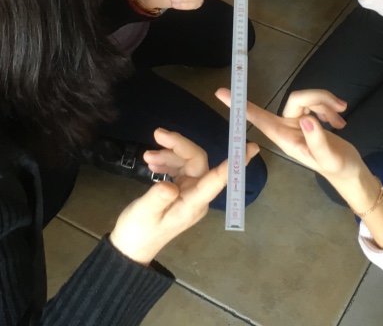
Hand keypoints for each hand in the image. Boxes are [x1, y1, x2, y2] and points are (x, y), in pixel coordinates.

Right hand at [110, 128, 258, 264]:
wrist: (131, 247)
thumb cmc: (138, 233)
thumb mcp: (144, 213)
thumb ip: (157, 198)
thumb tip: (170, 185)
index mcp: (194, 204)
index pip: (218, 179)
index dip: (234, 163)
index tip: (251, 147)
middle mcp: (196, 196)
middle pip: (197, 162)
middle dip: (179, 146)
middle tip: (157, 134)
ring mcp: (190, 193)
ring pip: (188, 163)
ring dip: (169, 154)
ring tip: (147, 156)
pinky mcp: (181, 190)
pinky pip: (180, 169)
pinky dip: (167, 161)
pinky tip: (151, 162)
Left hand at [214, 87, 360, 182]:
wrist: (349, 171)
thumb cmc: (337, 168)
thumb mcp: (329, 158)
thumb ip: (317, 140)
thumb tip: (306, 119)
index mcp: (285, 138)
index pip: (258, 118)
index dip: (240, 106)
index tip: (221, 93)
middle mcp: (287, 127)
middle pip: (296, 99)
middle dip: (319, 98)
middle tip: (341, 108)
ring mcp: (297, 122)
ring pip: (307, 98)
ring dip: (327, 104)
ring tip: (340, 119)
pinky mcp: (308, 118)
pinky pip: (315, 102)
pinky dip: (329, 107)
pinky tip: (339, 120)